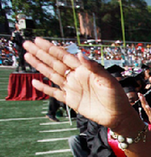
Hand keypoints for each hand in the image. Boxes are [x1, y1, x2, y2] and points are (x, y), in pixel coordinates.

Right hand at [23, 37, 137, 133]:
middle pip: (55, 63)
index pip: (64, 56)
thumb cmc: (116, 96)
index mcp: (85, 70)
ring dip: (40, 66)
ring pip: (52, 75)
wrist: (118, 116)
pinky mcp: (72, 101)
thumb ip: (94, 67)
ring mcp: (73, 89)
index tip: (38, 40)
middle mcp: (76, 77)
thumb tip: (80, 54)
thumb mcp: (107, 80)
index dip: (51, 48)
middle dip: (41, 54)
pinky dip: (45, 88)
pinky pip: (55, 93)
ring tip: (28, 56)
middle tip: (27, 44)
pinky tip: (35, 82)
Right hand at [138, 93, 150, 148]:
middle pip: (145, 106)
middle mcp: (150, 116)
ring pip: (148, 110)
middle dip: (143, 100)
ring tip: (142, 98)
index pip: (146, 105)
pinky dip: (150, 111)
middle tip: (139, 93)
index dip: (143, 100)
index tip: (140, 94)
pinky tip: (148, 106)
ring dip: (145, 104)